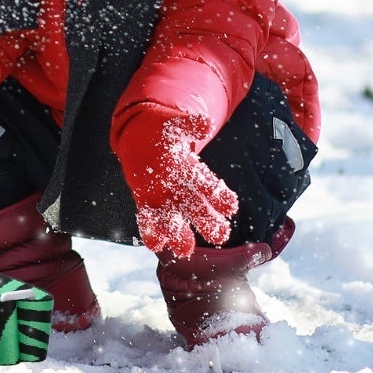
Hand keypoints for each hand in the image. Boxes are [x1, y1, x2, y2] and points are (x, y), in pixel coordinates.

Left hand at [117, 111, 238, 257]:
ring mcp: (164, 197)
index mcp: (194, 172)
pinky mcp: (145, 201)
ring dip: (179, 234)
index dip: (221, 197)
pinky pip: (149, 219)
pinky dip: (151, 231)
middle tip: (219, 236)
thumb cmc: (164, 130)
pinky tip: (155, 244)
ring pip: (175, 219)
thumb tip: (205, 123)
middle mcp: (182, 189)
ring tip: (184, 249)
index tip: (230, 207)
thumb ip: (189, 126)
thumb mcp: (176, 125)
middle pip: (198, 208)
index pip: (211, 187)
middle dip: (208, 222)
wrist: (141, 136)